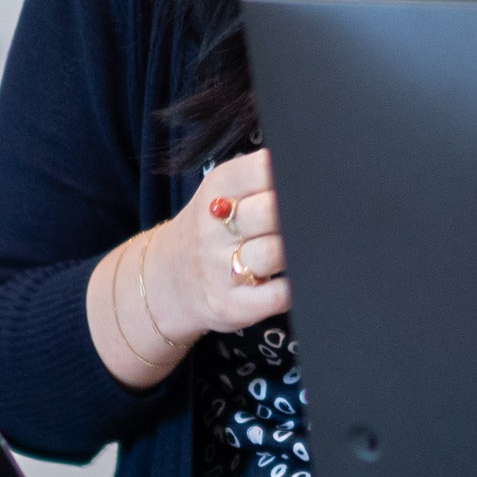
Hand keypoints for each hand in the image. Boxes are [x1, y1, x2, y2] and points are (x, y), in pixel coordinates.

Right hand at [86, 151, 292, 389]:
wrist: (166, 280)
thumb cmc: (210, 231)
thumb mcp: (221, 191)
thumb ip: (259, 176)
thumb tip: (308, 171)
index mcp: (217, 189)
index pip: (262, 170)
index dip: (289, 179)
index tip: (301, 188)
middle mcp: (213, 229)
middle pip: (270, 211)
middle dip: (296, 215)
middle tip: (309, 221)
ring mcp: (220, 270)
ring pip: (274, 253)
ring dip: (295, 251)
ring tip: (300, 249)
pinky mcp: (232, 305)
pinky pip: (275, 296)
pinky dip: (293, 287)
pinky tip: (296, 278)